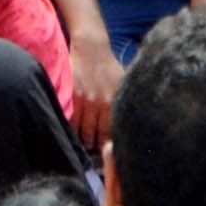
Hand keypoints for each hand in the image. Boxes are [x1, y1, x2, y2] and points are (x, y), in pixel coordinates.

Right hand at [59, 31, 123, 146]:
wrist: (91, 48)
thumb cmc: (109, 66)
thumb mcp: (123, 82)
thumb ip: (125, 100)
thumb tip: (133, 119)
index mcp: (116, 101)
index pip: (113, 131)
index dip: (111, 145)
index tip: (109, 155)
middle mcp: (102, 103)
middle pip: (98, 134)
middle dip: (96, 147)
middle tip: (94, 156)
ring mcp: (86, 100)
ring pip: (84, 129)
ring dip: (83, 141)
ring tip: (84, 148)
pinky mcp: (73, 96)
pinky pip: (72, 119)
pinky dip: (72, 130)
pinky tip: (73, 136)